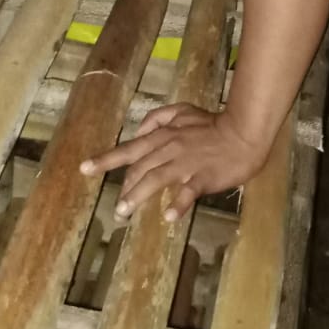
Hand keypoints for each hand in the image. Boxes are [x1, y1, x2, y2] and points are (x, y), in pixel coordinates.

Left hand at [80, 104, 268, 222]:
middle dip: (123, 189)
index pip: (128, 149)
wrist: (243, 133)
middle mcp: (168, 149)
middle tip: (116, 210)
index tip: (84, 168)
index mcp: (162, 137)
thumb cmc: (212, 124)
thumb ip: (158, 118)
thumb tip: (139, 131)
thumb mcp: (181, 111)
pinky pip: (188, 191)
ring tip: (125, 212)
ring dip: (138, 196)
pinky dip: (178, 203)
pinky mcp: (203, 177)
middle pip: (138, 169)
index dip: (105, 159)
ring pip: (155, 179)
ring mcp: (185, 164)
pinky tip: (169, 217)